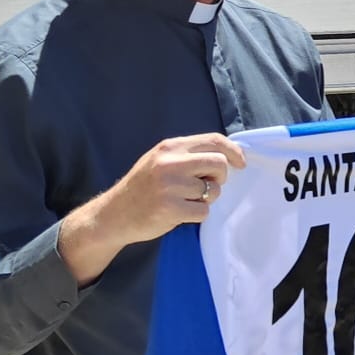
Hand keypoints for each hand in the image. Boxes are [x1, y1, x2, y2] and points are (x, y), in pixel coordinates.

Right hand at [102, 133, 248, 243]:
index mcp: (169, 147)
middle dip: (221, 176)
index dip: (233, 151)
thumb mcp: (160, 160)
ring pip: (213, 190)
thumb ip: (187, 155)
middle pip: (218, 163)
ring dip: (207, 198)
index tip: (241, 163)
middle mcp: (170, 162)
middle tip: (209, 185)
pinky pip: (203, 211)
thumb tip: (225, 156)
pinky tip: (181, 212)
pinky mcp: (171, 208)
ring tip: (187, 200)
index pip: (213, 140)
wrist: (114, 214)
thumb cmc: (142, 188)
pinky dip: (197, 214)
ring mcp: (170, 186)